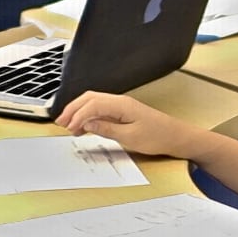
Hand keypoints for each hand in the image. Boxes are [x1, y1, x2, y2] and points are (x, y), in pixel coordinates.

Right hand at [55, 91, 193, 157]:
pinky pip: (101, 109)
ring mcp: (121, 105)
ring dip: (79, 111)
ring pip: (94, 102)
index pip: (92, 105)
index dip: (77, 115)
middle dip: (73, 109)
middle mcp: (120, 101)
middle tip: (61, 123)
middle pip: (90, 98)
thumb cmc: (158, 136)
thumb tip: (87, 124)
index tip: (69, 127)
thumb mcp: (130, 137)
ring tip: (68, 124)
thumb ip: (106, 129)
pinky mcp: (123, 112)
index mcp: (121, 105)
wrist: (176, 137)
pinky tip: (84, 125)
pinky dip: (89, 115)